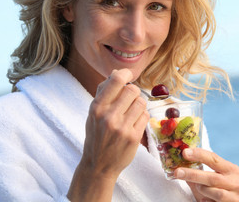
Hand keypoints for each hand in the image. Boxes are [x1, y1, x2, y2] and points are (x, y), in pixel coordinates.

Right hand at [68, 69, 148, 200]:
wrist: (98, 165)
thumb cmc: (96, 135)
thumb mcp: (94, 113)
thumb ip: (103, 92)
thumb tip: (116, 72)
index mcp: (97, 107)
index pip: (116, 80)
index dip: (125, 73)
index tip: (128, 75)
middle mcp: (109, 116)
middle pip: (133, 90)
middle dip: (134, 92)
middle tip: (130, 99)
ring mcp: (122, 127)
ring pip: (141, 102)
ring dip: (139, 105)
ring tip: (132, 112)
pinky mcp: (133, 137)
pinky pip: (145, 116)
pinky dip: (142, 117)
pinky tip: (134, 123)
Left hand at [174, 148, 238, 201]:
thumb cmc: (214, 191)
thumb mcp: (207, 180)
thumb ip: (197, 171)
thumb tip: (179, 162)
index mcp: (230, 169)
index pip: (214, 158)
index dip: (199, 155)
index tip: (185, 152)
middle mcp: (235, 181)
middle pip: (212, 176)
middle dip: (193, 174)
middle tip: (178, 172)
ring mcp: (234, 195)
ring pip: (212, 190)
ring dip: (200, 188)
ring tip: (197, 187)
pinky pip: (213, 201)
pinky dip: (205, 199)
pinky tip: (203, 199)